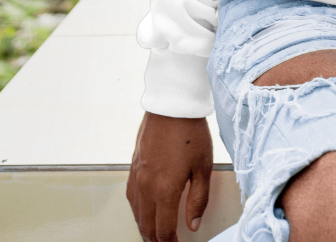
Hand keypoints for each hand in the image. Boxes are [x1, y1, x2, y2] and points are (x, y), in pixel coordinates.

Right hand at [127, 112, 212, 240]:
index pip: (163, 229)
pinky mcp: (133, 166)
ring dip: (144, 226)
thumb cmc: (191, 132)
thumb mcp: (204, 167)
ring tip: (154, 233)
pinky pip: (131, 197)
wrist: (172, 106)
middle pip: (146, 225)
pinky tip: (143, 210)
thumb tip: (193, 225)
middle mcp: (146, 187)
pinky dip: (137, 210)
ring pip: (136, 213)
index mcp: (165, 190)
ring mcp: (137, 177)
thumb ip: (198, 199)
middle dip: (155, 239)